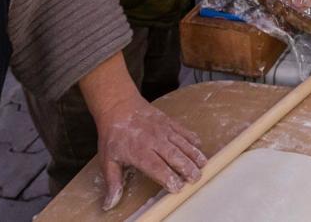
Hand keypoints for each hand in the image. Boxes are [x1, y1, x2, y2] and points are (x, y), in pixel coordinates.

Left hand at [93, 94, 207, 209]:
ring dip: (194, 155)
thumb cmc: (113, 135)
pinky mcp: (169, 122)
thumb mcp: (107, 160)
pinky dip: (193, 139)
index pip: (156, 167)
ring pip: (182, 143)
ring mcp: (163, 130)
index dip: (168, 177)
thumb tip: (110, 203)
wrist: (119, 106)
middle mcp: (154, 140)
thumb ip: (113, 182)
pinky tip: (200, 147)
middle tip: (196, 179)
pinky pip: (184, 131)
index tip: (177, 187)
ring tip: (203, 165)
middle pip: (174, 155)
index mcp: (138, 151)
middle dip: (187, 168)